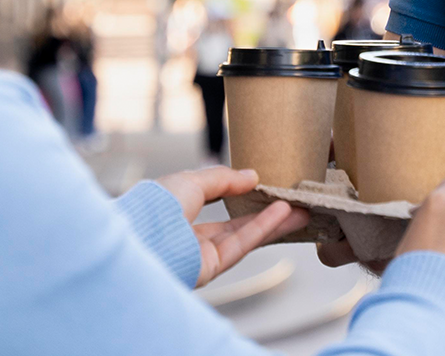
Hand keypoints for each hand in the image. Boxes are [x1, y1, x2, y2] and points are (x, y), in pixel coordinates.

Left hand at [153, 166, 310, 286]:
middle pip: (233, 222)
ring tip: (300, 208)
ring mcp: (200, 254)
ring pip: (243, 235)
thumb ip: (223, 179)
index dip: (234, 191)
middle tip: (290, 199)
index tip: (259, 182)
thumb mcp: (191, 180)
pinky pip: (242, 244)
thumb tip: (252, 176)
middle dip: (263, 211)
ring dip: (273, 221)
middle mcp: (188, 234)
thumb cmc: (158, 207)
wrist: (144, 240)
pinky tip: (284, 213)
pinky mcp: (211, 269)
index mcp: (175, 210)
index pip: (208, 199)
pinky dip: (264, 228)